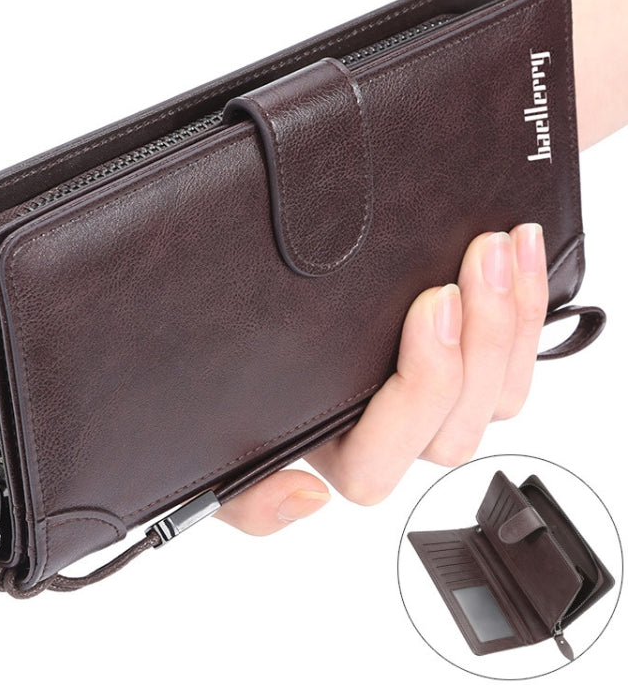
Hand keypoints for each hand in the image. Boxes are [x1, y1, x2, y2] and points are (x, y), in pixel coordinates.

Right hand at [214, 224, 547, 534]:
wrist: (250, 312)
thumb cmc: (234, 379)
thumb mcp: (222, 444)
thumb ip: (243, 499)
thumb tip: (308, 497)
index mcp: (336, 453)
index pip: (385, 460)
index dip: (421, 390)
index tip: (432, 306)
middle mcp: (390, 436)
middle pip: (456, 426)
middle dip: (483, 339)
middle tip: (482, 259)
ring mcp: (432, 403)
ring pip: (497, 397)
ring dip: (512, 321)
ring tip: (504, 247)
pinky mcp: (462, 367)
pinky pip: (512, 366)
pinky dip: (526, 312)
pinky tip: (521, 256)